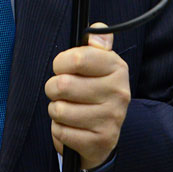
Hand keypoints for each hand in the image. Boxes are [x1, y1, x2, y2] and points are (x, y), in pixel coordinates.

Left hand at [45, 23, 129, 169]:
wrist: (105, 134)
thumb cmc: (94, 91)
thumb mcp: (99, 64)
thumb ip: (96, 43)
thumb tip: (97, 29)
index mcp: (117, 68)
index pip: (77, 58)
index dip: (61, 62)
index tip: (62, 67)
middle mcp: (119, 93)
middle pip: (62, 85)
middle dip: (53, 88)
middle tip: (62, 92)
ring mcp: (112, 119)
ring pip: (58, 110)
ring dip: (56, 110)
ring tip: (68, 109)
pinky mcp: (101, 142)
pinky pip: (61, 132)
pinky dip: (60, 130)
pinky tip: (72, 127)